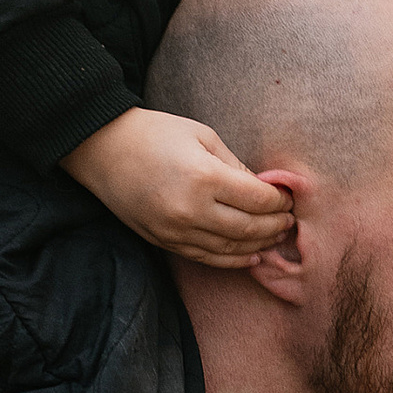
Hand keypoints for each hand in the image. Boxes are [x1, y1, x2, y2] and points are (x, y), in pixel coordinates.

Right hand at [61, 107, 293, 265]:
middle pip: (249, 228)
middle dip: (275, 226)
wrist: (103, 149)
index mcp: (204, 177)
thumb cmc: (155, 133)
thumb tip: (264, 191)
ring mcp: (175, 230)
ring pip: (230, 248)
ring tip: (276, 237)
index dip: (279, 201)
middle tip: (289, 220)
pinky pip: (206, 258)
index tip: (288, 197)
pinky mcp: (163, 241)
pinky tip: (251, 254)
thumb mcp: (202, 136)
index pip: (258, 199)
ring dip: (258, 244)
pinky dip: (232, 259)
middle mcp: (190, 210)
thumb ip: (235, 166)